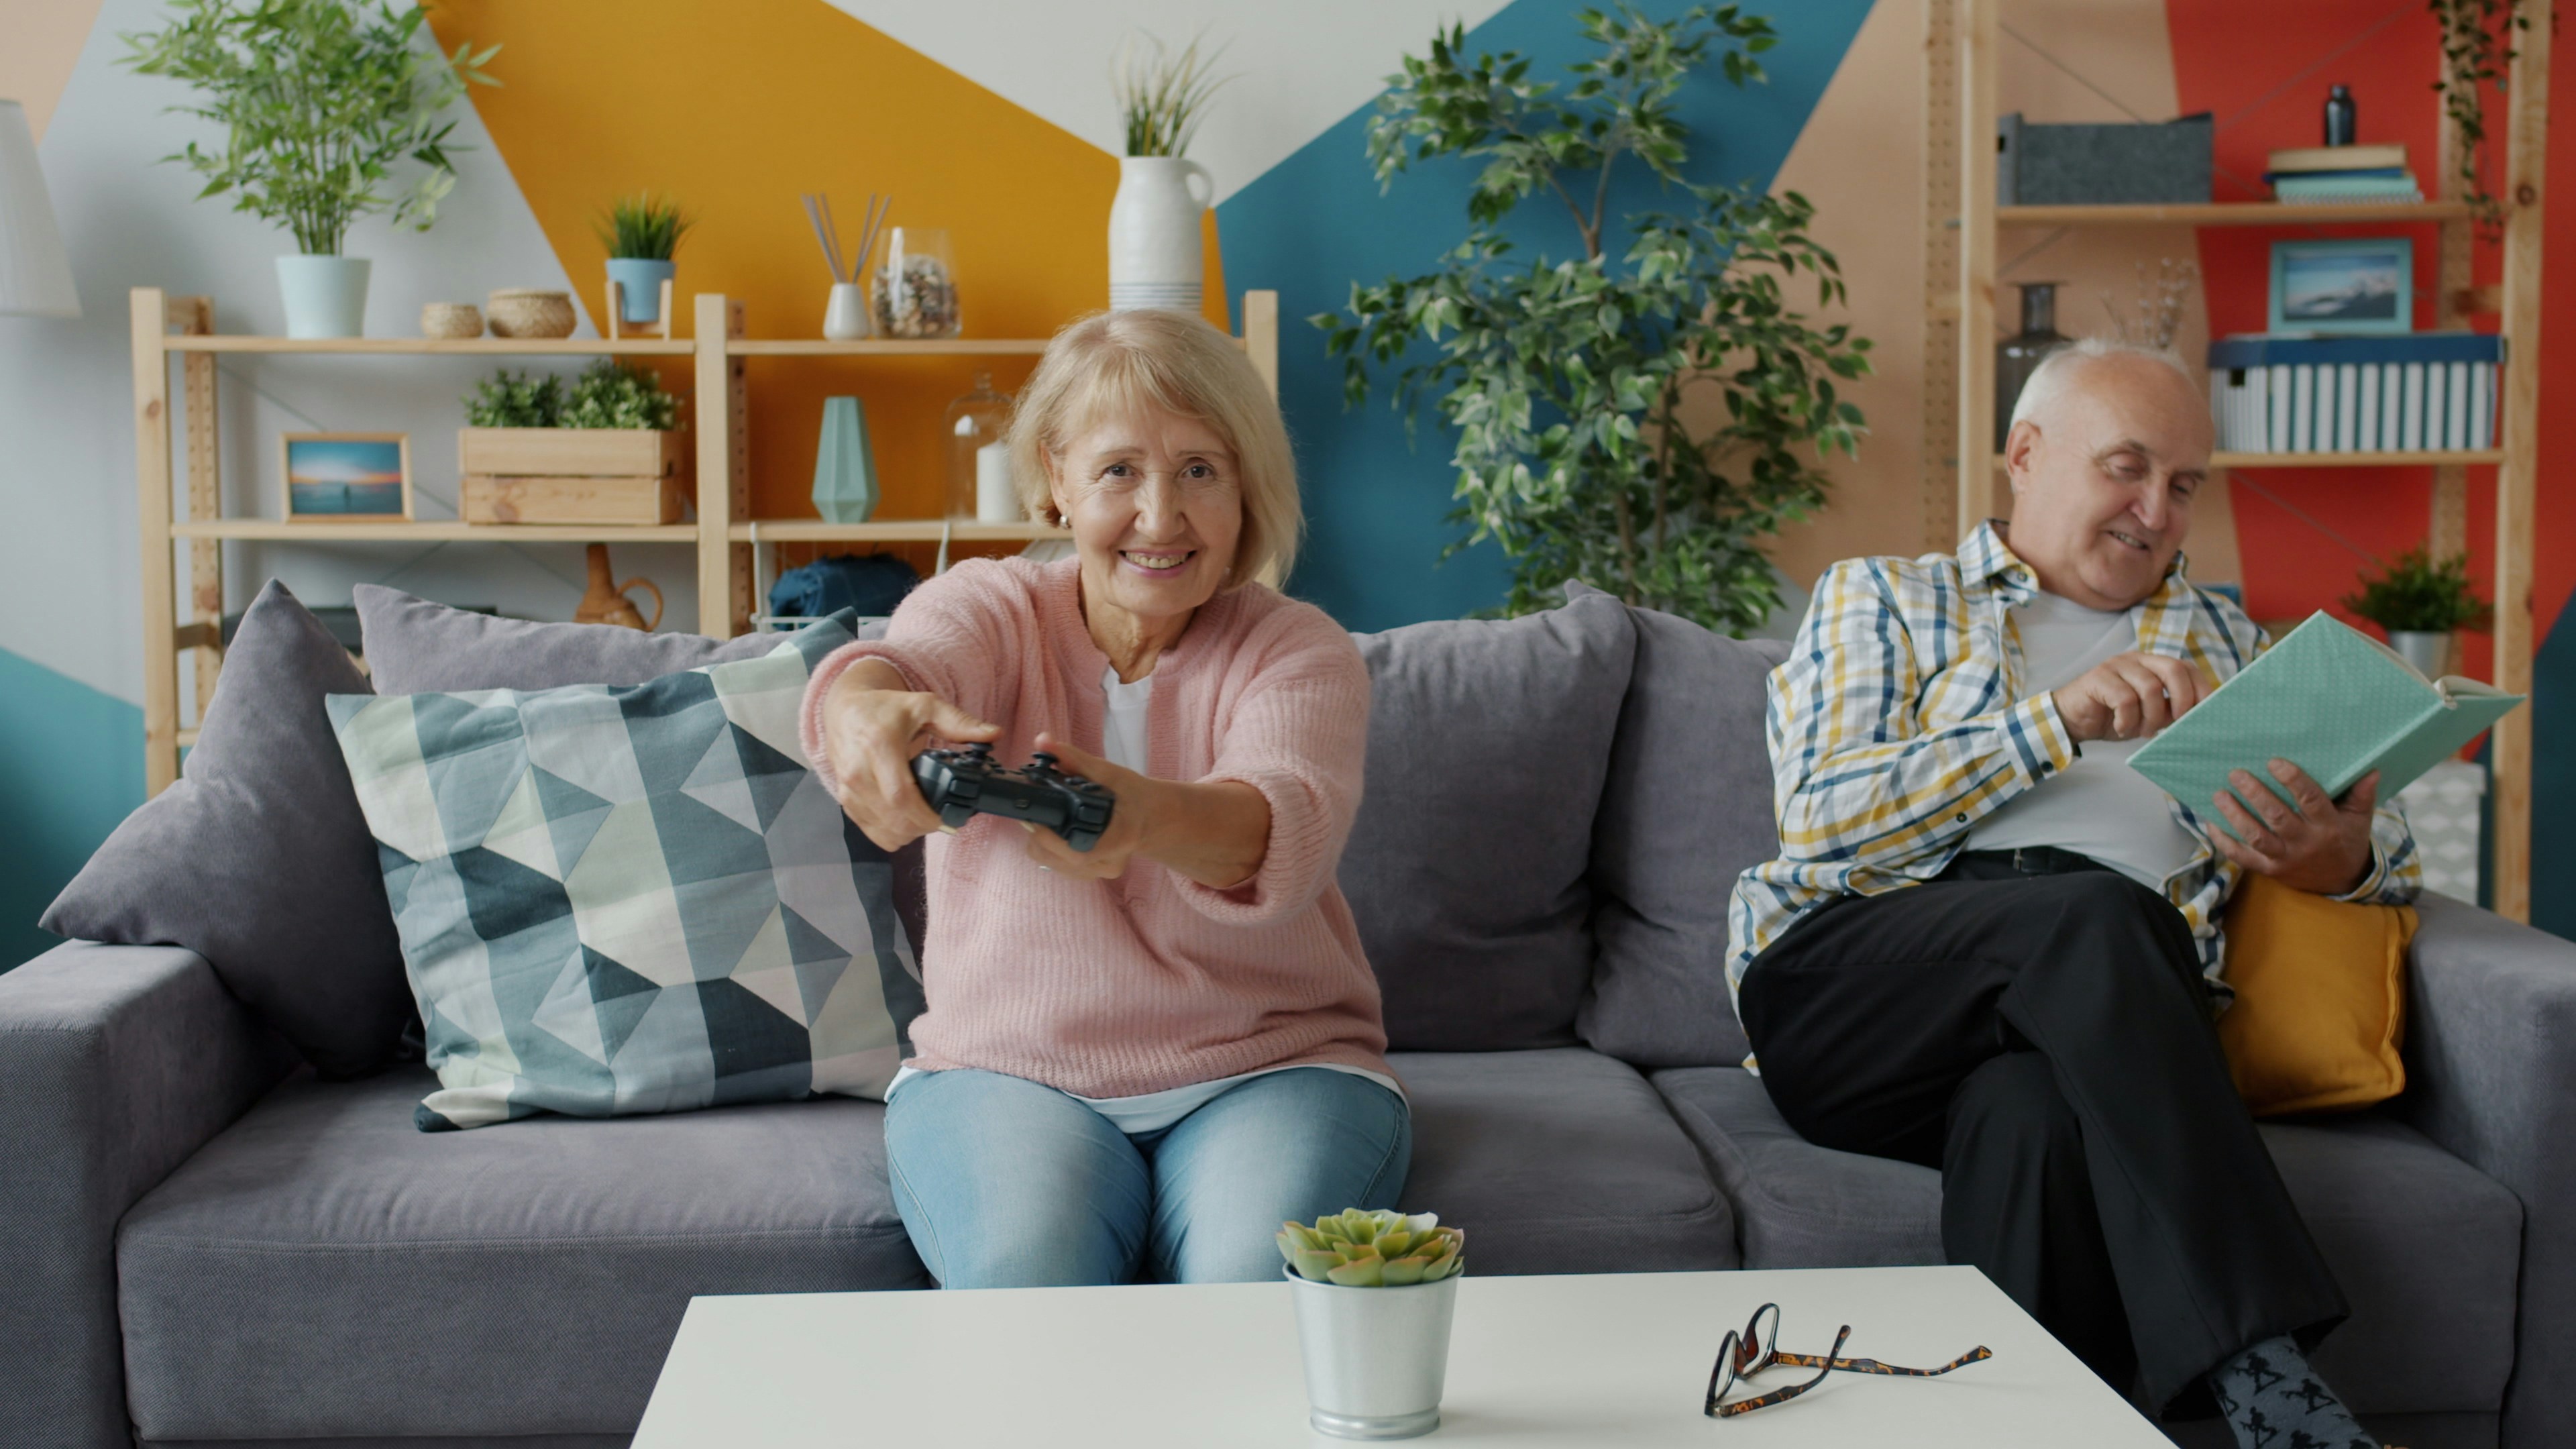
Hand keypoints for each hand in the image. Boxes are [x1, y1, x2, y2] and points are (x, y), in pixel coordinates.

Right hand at [818, 662, 1000, 850]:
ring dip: (910, 833)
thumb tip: (994, 734)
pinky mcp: (844, 801)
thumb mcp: (925, 706)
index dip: (927, 816)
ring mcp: (848, 789)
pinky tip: (905, 819)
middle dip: (923, 827)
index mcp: (879, 745)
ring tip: (924, 817)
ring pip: (883, 831)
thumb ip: (959, 722)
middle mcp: (858, 771)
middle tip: (942, 819)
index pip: (901, 796)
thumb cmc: (885, 708)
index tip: (947, 819)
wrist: (845, 710)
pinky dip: (893, 833)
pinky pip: (871, 832)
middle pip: (894, 819)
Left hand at [1017, 732, 1150, 879]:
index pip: (1079, 852)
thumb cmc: (1133, 796)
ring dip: (1039, 842)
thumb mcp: (1109, 773)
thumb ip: (1075, 759)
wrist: (1151, 818)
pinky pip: (1055, 866)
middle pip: (1057, 860)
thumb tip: (1042, 740)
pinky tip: (1051, 830)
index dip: (1050, 839)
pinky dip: (1046, 848)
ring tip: (1043, 818)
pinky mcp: (1088, 874)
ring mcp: (1098, 873)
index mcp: (1119, 840)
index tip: (1036, 818)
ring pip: (1051, 864)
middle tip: (1035, 810)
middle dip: (1037, 835)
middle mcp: (1108, 864)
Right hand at [2051, 652, 2211, 743]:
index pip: (2186, 667)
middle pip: (2173, 668)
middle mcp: (2137, 659)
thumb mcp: (2150, 715)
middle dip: (2182, 699)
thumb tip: (2200, 717)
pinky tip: (2121, 728)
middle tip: (2176, 722)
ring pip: (2150, 688)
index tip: (2203, 713)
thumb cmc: (2113, 717)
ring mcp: (2117, 665)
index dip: (2201, 688)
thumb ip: (2171, 710)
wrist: (2072, 720)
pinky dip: (2127, 720)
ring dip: (2150, 717)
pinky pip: (2125, 699)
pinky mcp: (2098, 677)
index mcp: (2153, 664)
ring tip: (2141, 731)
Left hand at [2209, 762, 2377, 895]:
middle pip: (2277, 817)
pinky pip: (2243, 857)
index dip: (2293, 780)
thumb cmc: (2347, 840)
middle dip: (2255, 794)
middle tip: (2236, 773)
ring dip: (2235, 815)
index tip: (2274, 762)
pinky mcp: (2269, 870)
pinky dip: (2225, 841)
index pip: (2310, 800)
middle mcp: (2305, 842)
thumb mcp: (2360, 819)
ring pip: (2256, 837)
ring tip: (2219, 794)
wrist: (2341, 882)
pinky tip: (2211, 823)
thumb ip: (2361, 794)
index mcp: (2328, 826)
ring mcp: (2285, 858)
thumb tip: (2370, 768)